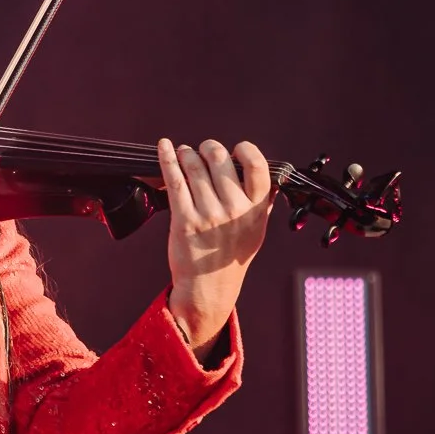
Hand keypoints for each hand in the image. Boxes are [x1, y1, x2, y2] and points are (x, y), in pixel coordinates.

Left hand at [157, 138, 273, 355]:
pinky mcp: (183, 220)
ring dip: (187, 153)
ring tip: (185, 152)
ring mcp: (207, 215)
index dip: (246, 150)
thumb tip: (270, 175)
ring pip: (194, 167)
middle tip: (204, 149)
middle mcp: (233, 210)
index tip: (236, 149)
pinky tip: (165, 146)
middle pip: (220, 160)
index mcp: (255, 209)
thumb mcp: (256, 230)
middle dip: (209, 148)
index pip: (257, 166)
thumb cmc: (231, 255)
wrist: (209, 287)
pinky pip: (174, 181)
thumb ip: (262, 203)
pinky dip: (167, 159)